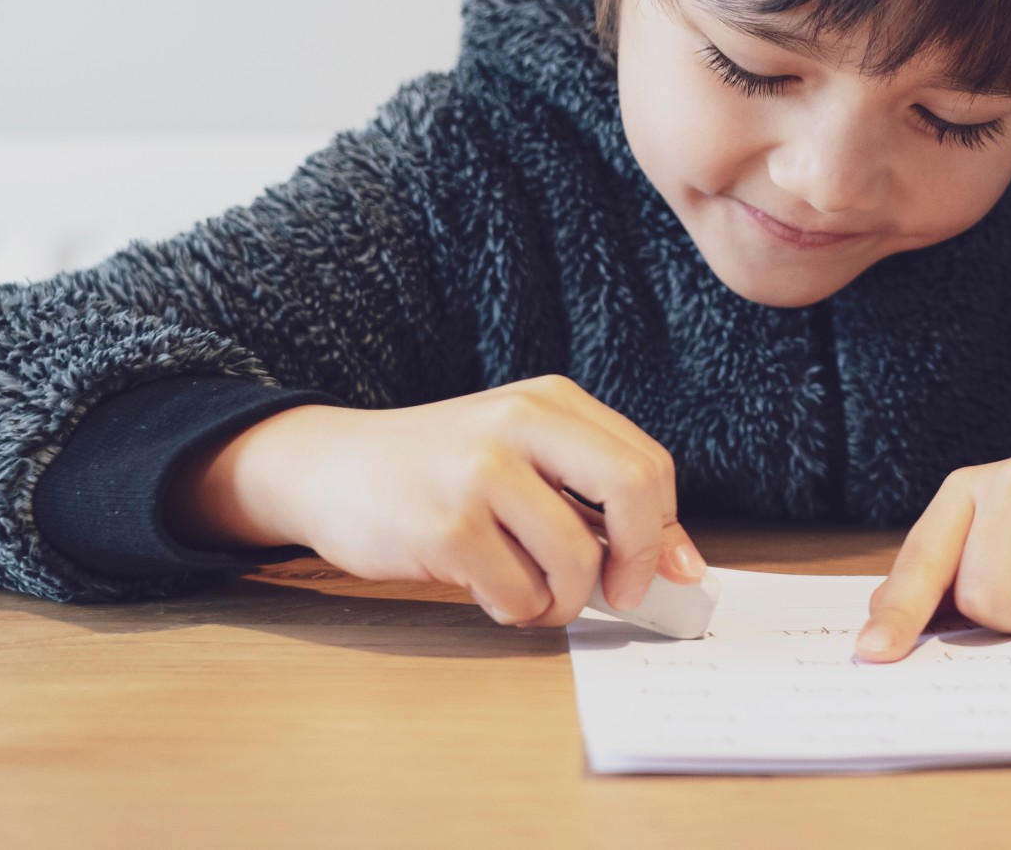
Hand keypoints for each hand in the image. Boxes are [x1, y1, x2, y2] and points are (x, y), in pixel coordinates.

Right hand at [165, 374, 704, 627]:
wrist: (329, 469)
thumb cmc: (439, 471)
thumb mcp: (520, 456)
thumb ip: (593, 497)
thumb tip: (682, 567)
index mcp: (551, 401)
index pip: (647, 465)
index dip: (665, 530)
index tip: (667, 572)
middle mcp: (521, 423)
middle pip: (632, 491)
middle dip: (639, 561)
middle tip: (620, 595)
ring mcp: (481, 472)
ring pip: (576, 560)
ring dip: (563, 601)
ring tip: (530, 594)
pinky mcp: (447, 526)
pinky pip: (520, 593)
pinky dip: (516, 609)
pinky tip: (489, 591)